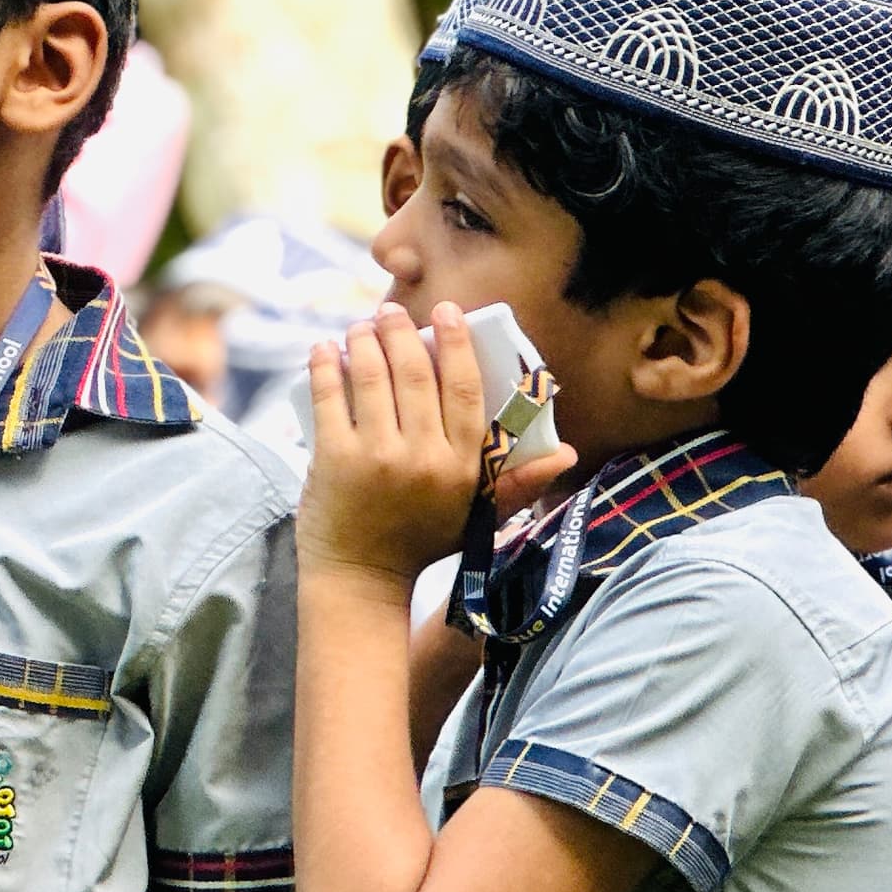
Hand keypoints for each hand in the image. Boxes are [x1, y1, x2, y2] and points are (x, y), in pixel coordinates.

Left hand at [300, 305, 568, 590]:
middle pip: (415, 374)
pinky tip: (325, 349)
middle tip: (390, 313)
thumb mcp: (477, 516)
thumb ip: (518, 483)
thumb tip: (566, 452)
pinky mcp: (333, 459)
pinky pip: (329, 398)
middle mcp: (423, 458)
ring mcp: (376, 457)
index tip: (447, 312)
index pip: (464, 389)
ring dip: (364, 342)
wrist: (361, 579)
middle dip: (402, 333)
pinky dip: (325, 366)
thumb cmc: (421, 542)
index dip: (456, 343)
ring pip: (372, 377)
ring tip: (362, 327)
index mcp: (462, 466)